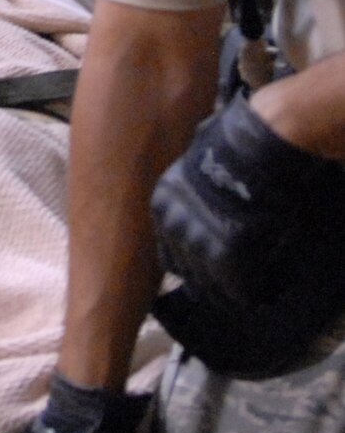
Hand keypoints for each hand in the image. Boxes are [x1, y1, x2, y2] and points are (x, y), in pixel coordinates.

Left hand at [151, 93, 344, 309]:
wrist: (258, 142)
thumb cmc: (235, 140)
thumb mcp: (198, 157)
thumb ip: (195, 183)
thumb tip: (201, 180)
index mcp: (163, 204)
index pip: (169, 254)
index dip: (194, 264)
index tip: (214, 268)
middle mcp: (174, 228)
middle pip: (189, 276)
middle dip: (214, 281)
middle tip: (238, 280)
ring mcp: (199, 244)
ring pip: (213, 290)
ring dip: (234, 290)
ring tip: (257, 283)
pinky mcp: (228, 259)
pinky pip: (241, 293)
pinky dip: (257, 291)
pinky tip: (269, 284)